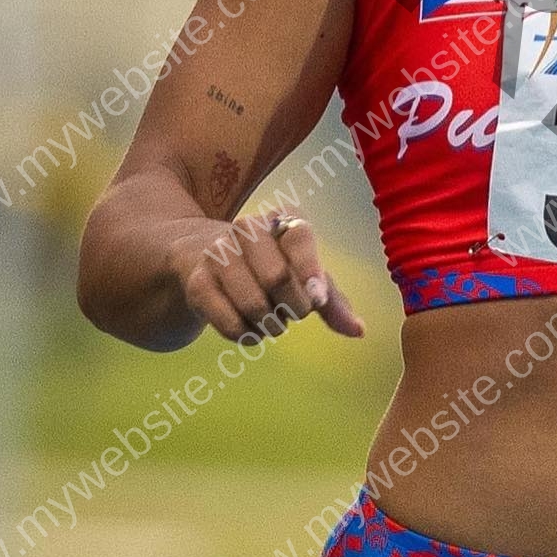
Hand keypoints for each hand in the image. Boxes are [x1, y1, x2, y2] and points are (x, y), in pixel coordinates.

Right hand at [167, 210, 365, 341]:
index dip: (310, 271)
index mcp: (282, 220)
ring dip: (271, 325)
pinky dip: (248, 336)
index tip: (317, 299)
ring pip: (253, 304)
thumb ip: (333, 302)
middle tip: (295, 313)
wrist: (210, 262)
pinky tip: (251, 329)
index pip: (300, 237)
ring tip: (272, 320)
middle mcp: (248, 228)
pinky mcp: (198, 283)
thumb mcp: (306, 278)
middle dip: (293, 307)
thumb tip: (359, 331)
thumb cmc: (272, 268)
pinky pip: (230, 323)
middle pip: (276, 277)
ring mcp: (218, 254)